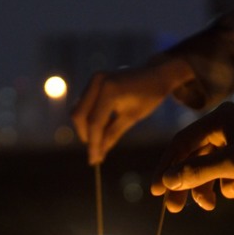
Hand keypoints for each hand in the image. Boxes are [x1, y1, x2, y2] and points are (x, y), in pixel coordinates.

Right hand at [71, 58, 194, 164]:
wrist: (154, 74)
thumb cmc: (148, 96)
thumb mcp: (132, 118)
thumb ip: (112, 135)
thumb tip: (98, 154)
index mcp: (109, 90)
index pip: (94, 122)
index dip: (93, 143)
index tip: (94, 160)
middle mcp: (97, 82)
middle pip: (79, 115)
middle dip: (85, 136)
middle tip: (96, 153)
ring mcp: (93, 80)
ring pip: (79, 110)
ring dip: (86, 128)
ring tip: (101, 141)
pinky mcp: (93, 82)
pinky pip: (84, 104)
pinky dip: (89, 119)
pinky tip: (103, 128)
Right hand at [151, 103, 233, 211]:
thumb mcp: (233, 164)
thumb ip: (198, 172)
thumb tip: (167, 180)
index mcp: (219, 120)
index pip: (181, 144)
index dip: (166, 168)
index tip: (156, 192)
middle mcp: (228, 127)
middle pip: (194, 157)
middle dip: (184, 182)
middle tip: (175, 208)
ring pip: (212, 167)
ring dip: (205, 187)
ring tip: (209, 206)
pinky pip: (230, 172)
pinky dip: (228, 184)